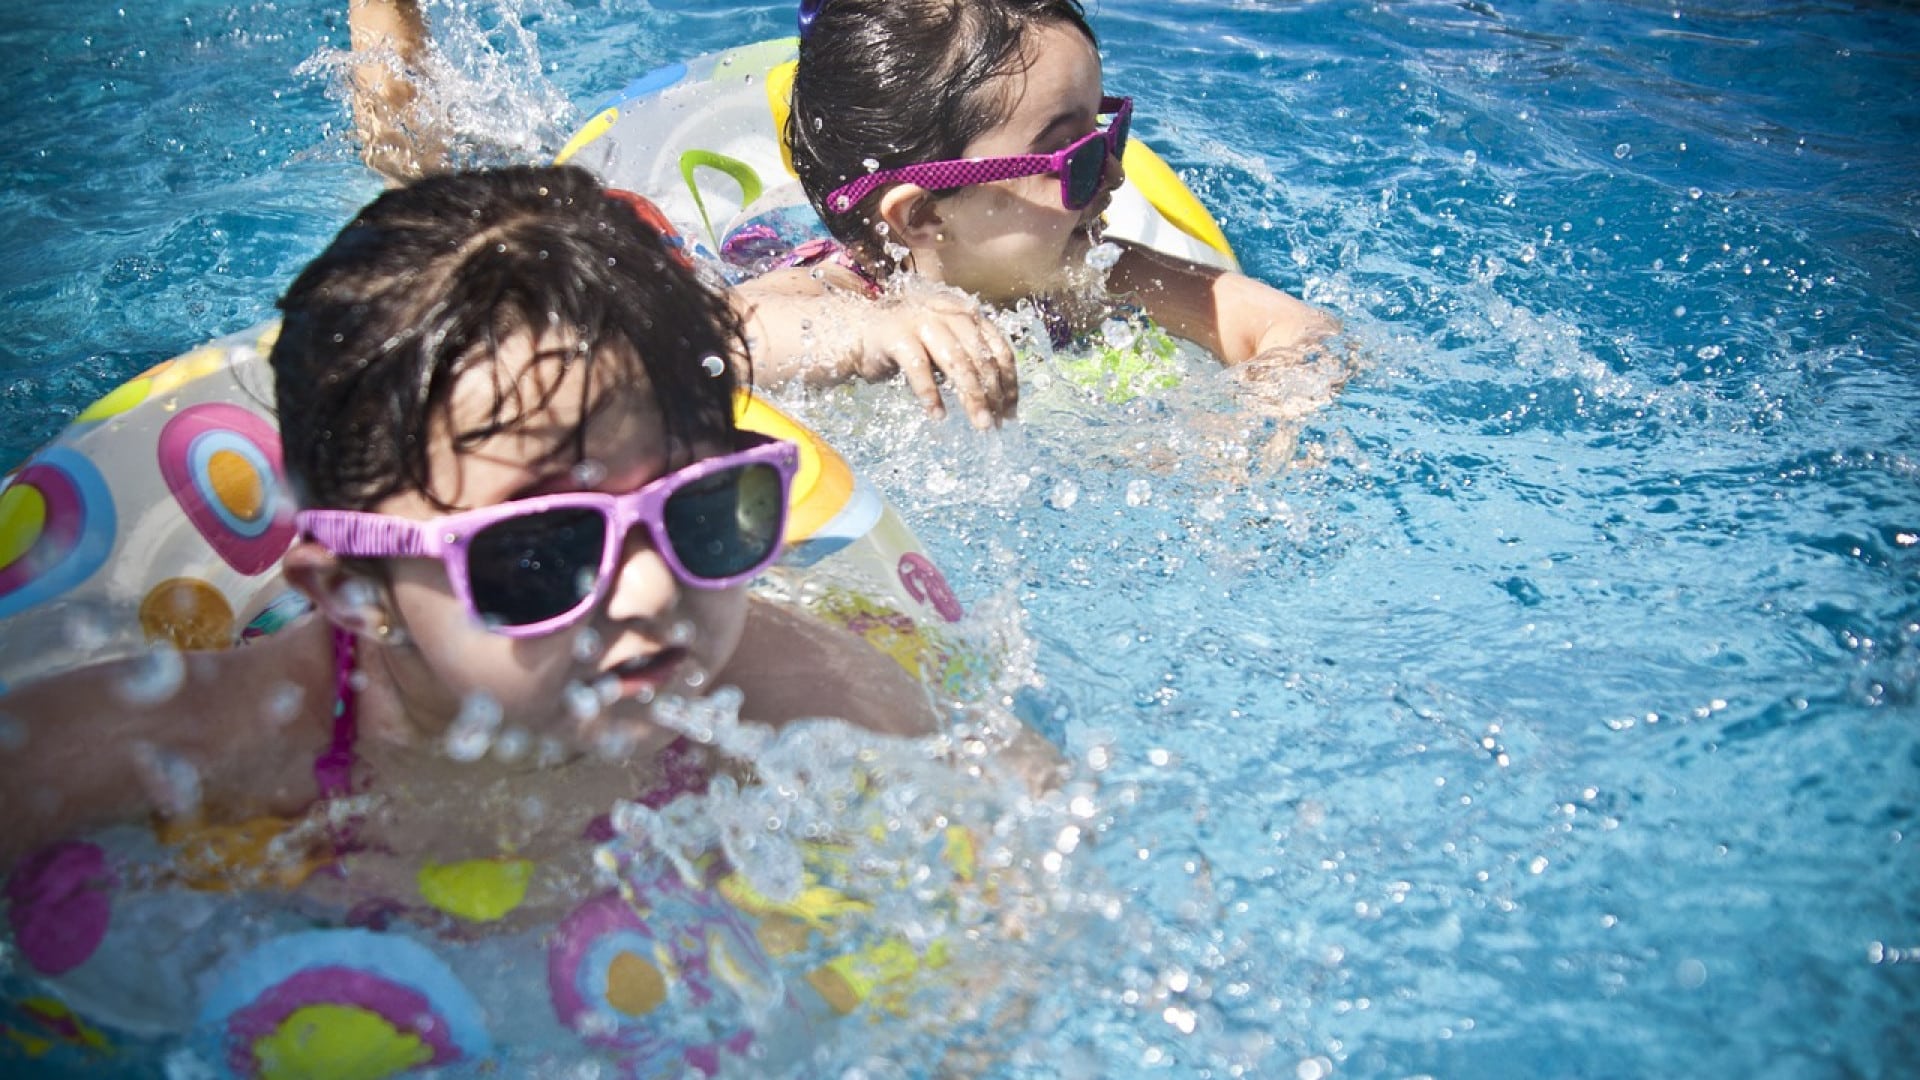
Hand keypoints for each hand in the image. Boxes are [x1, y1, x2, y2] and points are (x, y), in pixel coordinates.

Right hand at [847, 294, 1017, 428]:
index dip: (1009, 382)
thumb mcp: (946, 347)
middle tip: (997, 425)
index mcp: (967, 315)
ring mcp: (923, 322)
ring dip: (972, 398)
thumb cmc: (909, 343)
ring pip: (958, 363)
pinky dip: (930, 395)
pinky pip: (919, 369)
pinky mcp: (897, 336)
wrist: (860, 329)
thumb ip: (970, 361)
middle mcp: (949, 314)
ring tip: (980, 424)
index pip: (999, 349)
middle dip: (994, 395)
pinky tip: (938, 415)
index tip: (1010, 412)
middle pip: (981, 359)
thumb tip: (999, 400)